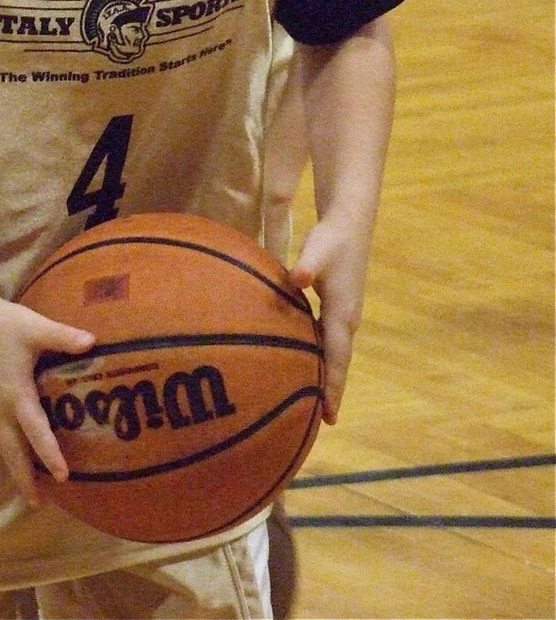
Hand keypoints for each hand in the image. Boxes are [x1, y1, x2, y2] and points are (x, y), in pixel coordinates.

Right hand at [0, 290, 94, 504]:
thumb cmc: (3, 324)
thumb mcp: (36, 328)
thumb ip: (64, 337)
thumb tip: (94, 342)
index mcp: (16, 393)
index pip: (35, 430)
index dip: (49, 453)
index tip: (62, 476)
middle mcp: (1, 407)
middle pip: (12, 450)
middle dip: (24, 477)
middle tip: (37, 503)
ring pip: (2, 445)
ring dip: (14, 467)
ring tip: (27, 490)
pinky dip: (7, 449)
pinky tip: (14, 452)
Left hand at [288, 215, 369, 425]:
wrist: (349, 222)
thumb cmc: (331, 237)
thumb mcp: (317, 250)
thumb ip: (306, 266)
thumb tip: (296, 278)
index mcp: (343, 314)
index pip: (337, 358)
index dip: (332, 386)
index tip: (328, 416)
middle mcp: (346, 320)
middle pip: (338, 363)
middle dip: (330, 391)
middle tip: (319, 422)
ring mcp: (344, 314)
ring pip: (334, 353)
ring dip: (326, 377)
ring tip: (313, 403)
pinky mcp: (337, 307)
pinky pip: (329, 341)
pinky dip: (321, 358)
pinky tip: (306, 365)